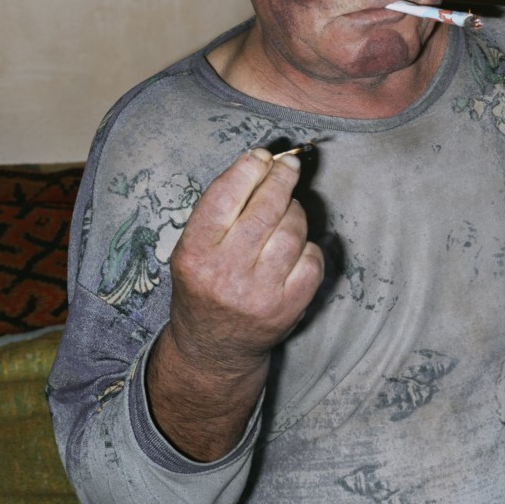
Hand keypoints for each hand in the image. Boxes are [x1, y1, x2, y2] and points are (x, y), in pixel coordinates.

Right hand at [168, 148, 324, 375]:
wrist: (213, 348)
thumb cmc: (204, 284)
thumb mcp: (192, 248)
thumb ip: (219, 209)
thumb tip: (262, 161)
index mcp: (195, 253)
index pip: (225, 197)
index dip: (249, 168)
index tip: (262, 155)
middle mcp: (225, 273)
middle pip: (265, 209)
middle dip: (281, 178)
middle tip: (289, 165)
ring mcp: (259, 293)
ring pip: (292, 231)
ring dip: (295, 211)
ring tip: (288, 209)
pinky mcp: (287, 308)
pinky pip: (311, 260)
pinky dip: (309, 246)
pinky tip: (297, 246)